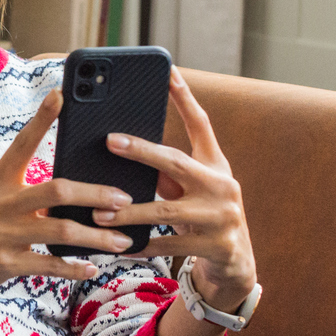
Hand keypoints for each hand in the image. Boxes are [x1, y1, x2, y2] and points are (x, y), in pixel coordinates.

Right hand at [0, 90, 135, 299]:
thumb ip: (20, 189)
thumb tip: (67, 190)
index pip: (22, 143)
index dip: (41, 119)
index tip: (60, 94)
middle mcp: (0, 202)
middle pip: (57, 190)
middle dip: (96, 194)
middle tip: (124, 199)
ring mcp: (3, 233)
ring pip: (61, 230)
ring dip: (97, 237)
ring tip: (122, 241)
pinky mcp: (5, 263)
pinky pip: (49, 264)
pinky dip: (74, 268)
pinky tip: (92, 269)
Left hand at [96, 69, 257, 312]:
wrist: (237, 264)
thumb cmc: (203, 217)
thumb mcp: (191, 190)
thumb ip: (166, 173)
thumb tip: (121, 150)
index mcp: (216, 165)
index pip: (201, 124)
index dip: (185, 97)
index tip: (168, 70)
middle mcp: (223, 185)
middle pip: (176, 162)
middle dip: (141, 151)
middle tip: (110, 141)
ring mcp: (223, 217)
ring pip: (166, 210)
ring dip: (129, 212)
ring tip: (98, 213)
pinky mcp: (218, 246)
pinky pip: (170, 244)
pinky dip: (142, 245)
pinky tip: (119, 246)